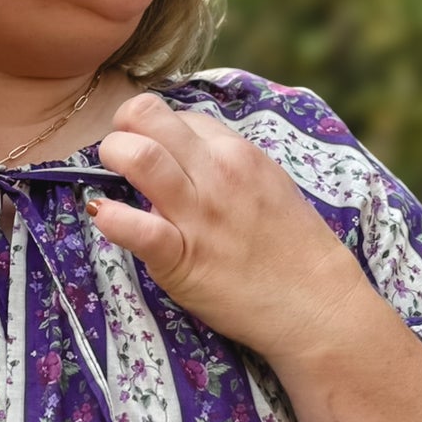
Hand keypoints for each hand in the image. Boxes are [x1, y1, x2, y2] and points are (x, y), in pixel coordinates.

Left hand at [90, 93, 364, 358]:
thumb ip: (224, 167)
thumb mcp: (266, 185)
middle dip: (120, 128)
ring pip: (139, 157)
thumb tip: (183, 157)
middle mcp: (216, 173)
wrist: (316, 304)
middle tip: (117, 154)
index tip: (148, 150)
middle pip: (147, 116)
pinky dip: (113, 219)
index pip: (176, 116)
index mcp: (236, 152)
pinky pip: (139, 229)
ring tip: (109, 176)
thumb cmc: (290, 248)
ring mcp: (198, 215)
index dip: (153, 129)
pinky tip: (104, 216)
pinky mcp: (183, 258)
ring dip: (112, 157)